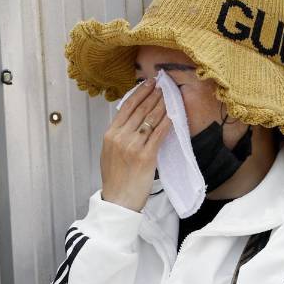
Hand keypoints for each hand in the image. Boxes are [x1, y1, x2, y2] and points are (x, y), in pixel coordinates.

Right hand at [100, 81, 171, 211]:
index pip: (126, 107)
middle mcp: (120, 137)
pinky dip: (167, 123)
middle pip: (140, 110)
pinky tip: (174, 115)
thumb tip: (131, 122)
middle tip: (163, 86)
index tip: (148, 84)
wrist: (118, 200)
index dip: (139, 93)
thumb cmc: (115, 178)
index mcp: (110, 134)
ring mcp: (133, 146)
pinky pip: (159, 134)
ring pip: (150, 119)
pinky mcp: (146, 156)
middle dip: (154, 96)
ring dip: (162, 105)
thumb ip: (119, 136)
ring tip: (170, 96)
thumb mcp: (110, 152)